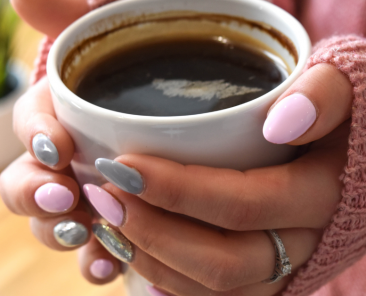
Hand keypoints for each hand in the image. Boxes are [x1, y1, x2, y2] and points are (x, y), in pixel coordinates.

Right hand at [0, 0, 123, 282]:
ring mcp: (86, 197)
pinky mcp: (111, 229)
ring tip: (81, 235)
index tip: (58, 146)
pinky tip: (108, 266)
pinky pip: (94, 253)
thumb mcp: (115, 41)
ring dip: (60, 231)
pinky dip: (95, 261)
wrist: (190, 111)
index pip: (35, 126)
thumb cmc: (150, 72)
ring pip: (56, 222)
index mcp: (66, 116)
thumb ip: (70, 16)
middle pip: (30, 183)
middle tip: (64, 194)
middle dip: (35, 192)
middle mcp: (69, 159)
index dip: (37, 136)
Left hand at [79, 63, 352, 294]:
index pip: (242, 202)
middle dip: (152, 232)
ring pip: (215, 288)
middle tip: (104, 197)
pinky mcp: (269, 274)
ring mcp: (284, 265)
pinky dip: (173, 284)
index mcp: (320, 196)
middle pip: (222, 260)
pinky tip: (140, 259)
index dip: (177, 190)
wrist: (348, 156)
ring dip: (154, 260)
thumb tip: (281, 122)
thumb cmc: (337, 119)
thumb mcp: (342, 89)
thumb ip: (324, 97)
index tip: (122, 163)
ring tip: (108, 225)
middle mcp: (302, 242)